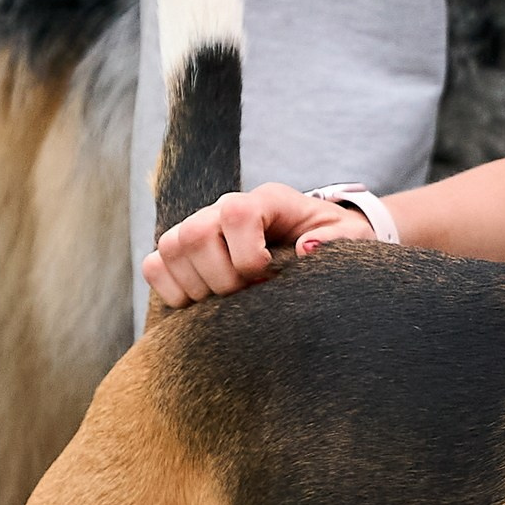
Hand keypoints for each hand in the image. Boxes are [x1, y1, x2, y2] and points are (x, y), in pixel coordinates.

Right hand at [144, 182, 368, 307]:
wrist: (317, 243)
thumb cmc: (334, 242)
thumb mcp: (349, 240)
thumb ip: (334, 241)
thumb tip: (305, 249)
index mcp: (268, 200)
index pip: (237, 213)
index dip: (247, 253)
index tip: (266, 276)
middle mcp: (225, 208)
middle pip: (194, 234)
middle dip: (221, 278)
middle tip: (247, 294)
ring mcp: (200, 227)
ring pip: (171, 249)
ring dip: (197, 287)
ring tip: (229, 301)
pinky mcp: (183, 253)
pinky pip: (155, 265)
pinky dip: (171, 290)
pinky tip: (202, 304)